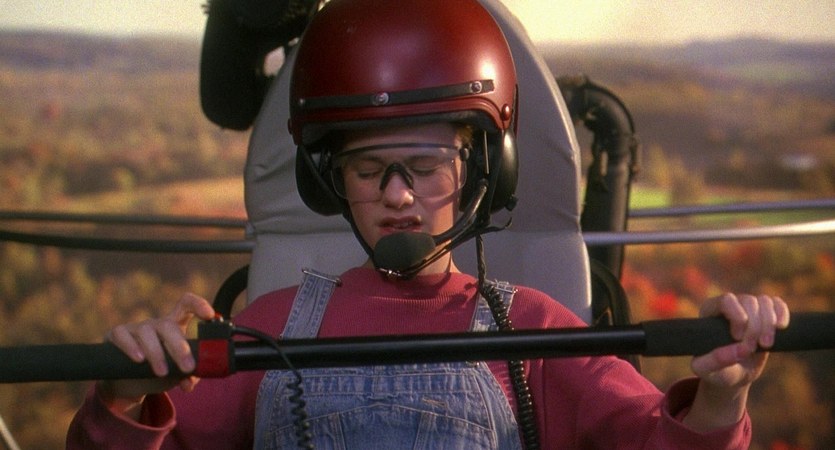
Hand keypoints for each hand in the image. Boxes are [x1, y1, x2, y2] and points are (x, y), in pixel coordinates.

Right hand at [98, 293, 215, 417]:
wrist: (129, 383)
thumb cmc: (159, 372)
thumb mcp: (176, 374)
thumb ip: (186, 376)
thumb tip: (189, 383)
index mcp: (175, 326)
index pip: (186, 305)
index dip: (198, 305)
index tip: (209, 315)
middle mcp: (156, 324)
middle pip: (168, 325)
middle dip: (179, 346)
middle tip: (188, 367)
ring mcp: (136, 328)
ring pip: (147, 331)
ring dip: (157, 353)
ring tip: (162, 372)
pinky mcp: (117, 335)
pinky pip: (122, 335)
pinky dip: (131, 346)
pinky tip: (139, 358)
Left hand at [684, 293, 789, 430]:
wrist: (734, 373)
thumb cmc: (716, 371)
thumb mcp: (708, 371)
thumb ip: (715, 362)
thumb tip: (740, 350)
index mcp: (709, 312)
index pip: (726, 300)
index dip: (737, 316)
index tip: (738, 338)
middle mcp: (729, 305)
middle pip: (748, 301)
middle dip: (754, 327)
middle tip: (751, 349)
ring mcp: (749, 308)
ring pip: (765, 301)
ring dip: (769, 324)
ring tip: (765, 345)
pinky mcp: (766, 314)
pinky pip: (778, 304)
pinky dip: (782, 314)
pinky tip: (781, 329)